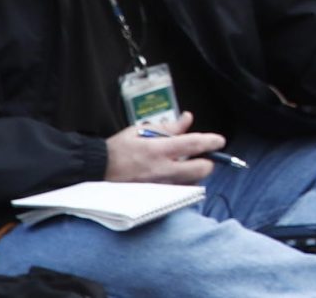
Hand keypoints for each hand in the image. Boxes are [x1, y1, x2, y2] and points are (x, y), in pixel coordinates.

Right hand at [104, 113, 223, 182]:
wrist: (95, 170)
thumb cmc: (118, 148)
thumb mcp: (141, 130)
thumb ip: (168, 127)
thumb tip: (188, 118)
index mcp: (159, 150)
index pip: (194, 145)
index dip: (211, 142)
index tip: (220, 141)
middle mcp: (161, 169)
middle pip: (200, 170)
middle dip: (208, 162)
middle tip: (204, 156)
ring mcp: (158, 185)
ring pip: (190, 182)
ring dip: (194, 173)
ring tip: (186, 164)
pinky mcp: (153, 195)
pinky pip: (176, 190)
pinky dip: (181, 182)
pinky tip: (174, 174)